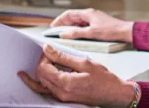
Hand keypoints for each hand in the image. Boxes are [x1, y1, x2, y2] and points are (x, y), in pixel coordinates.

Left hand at [18, 44, 135, 107]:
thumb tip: (47, 49)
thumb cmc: (104, 80)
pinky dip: (40, 82)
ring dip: (40, 71)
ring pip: (41, 84)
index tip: (49, 50)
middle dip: (42, 62)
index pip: (43, 68)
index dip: (44, 57)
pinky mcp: (64, 98)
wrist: (114, 94)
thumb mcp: (84, 63)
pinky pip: (46, 90)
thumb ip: (63, 56)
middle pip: (40, 76)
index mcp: (66, 83)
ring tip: (42, 61)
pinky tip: (34, 77)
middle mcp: (61, 93)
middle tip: (49, 54)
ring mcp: (62, 97)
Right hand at [50, 8, 132, 42]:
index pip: (68, 14)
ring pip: (78, 22)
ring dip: (70, 27)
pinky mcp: (97, 24)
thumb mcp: (92, 33)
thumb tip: (64, 34)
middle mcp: (90, 14)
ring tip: (65, 35)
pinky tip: (76, 36)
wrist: (126, 32)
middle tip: (57, 32)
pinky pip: (83, 25)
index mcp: (87, 13)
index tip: (53, 27)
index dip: (59, 20)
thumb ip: (76, 33)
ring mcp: (94, 19)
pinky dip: (77, 30)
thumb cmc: (112, 31)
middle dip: (63, 24)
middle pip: (72, 17)